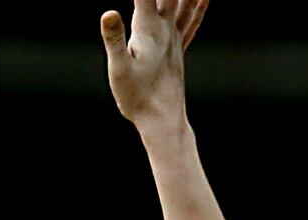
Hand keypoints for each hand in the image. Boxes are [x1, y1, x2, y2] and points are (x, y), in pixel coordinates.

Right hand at [101, 0, 208, 135]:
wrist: (163, 120)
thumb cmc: (137, 98)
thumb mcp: (118, 69)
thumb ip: (114, 39)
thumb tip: (108, 12)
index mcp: (148, 28)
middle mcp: (165, 28)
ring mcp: (175, 38)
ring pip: (186, 1)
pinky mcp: (179, 50)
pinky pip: (192, 20)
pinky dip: (199, 5)